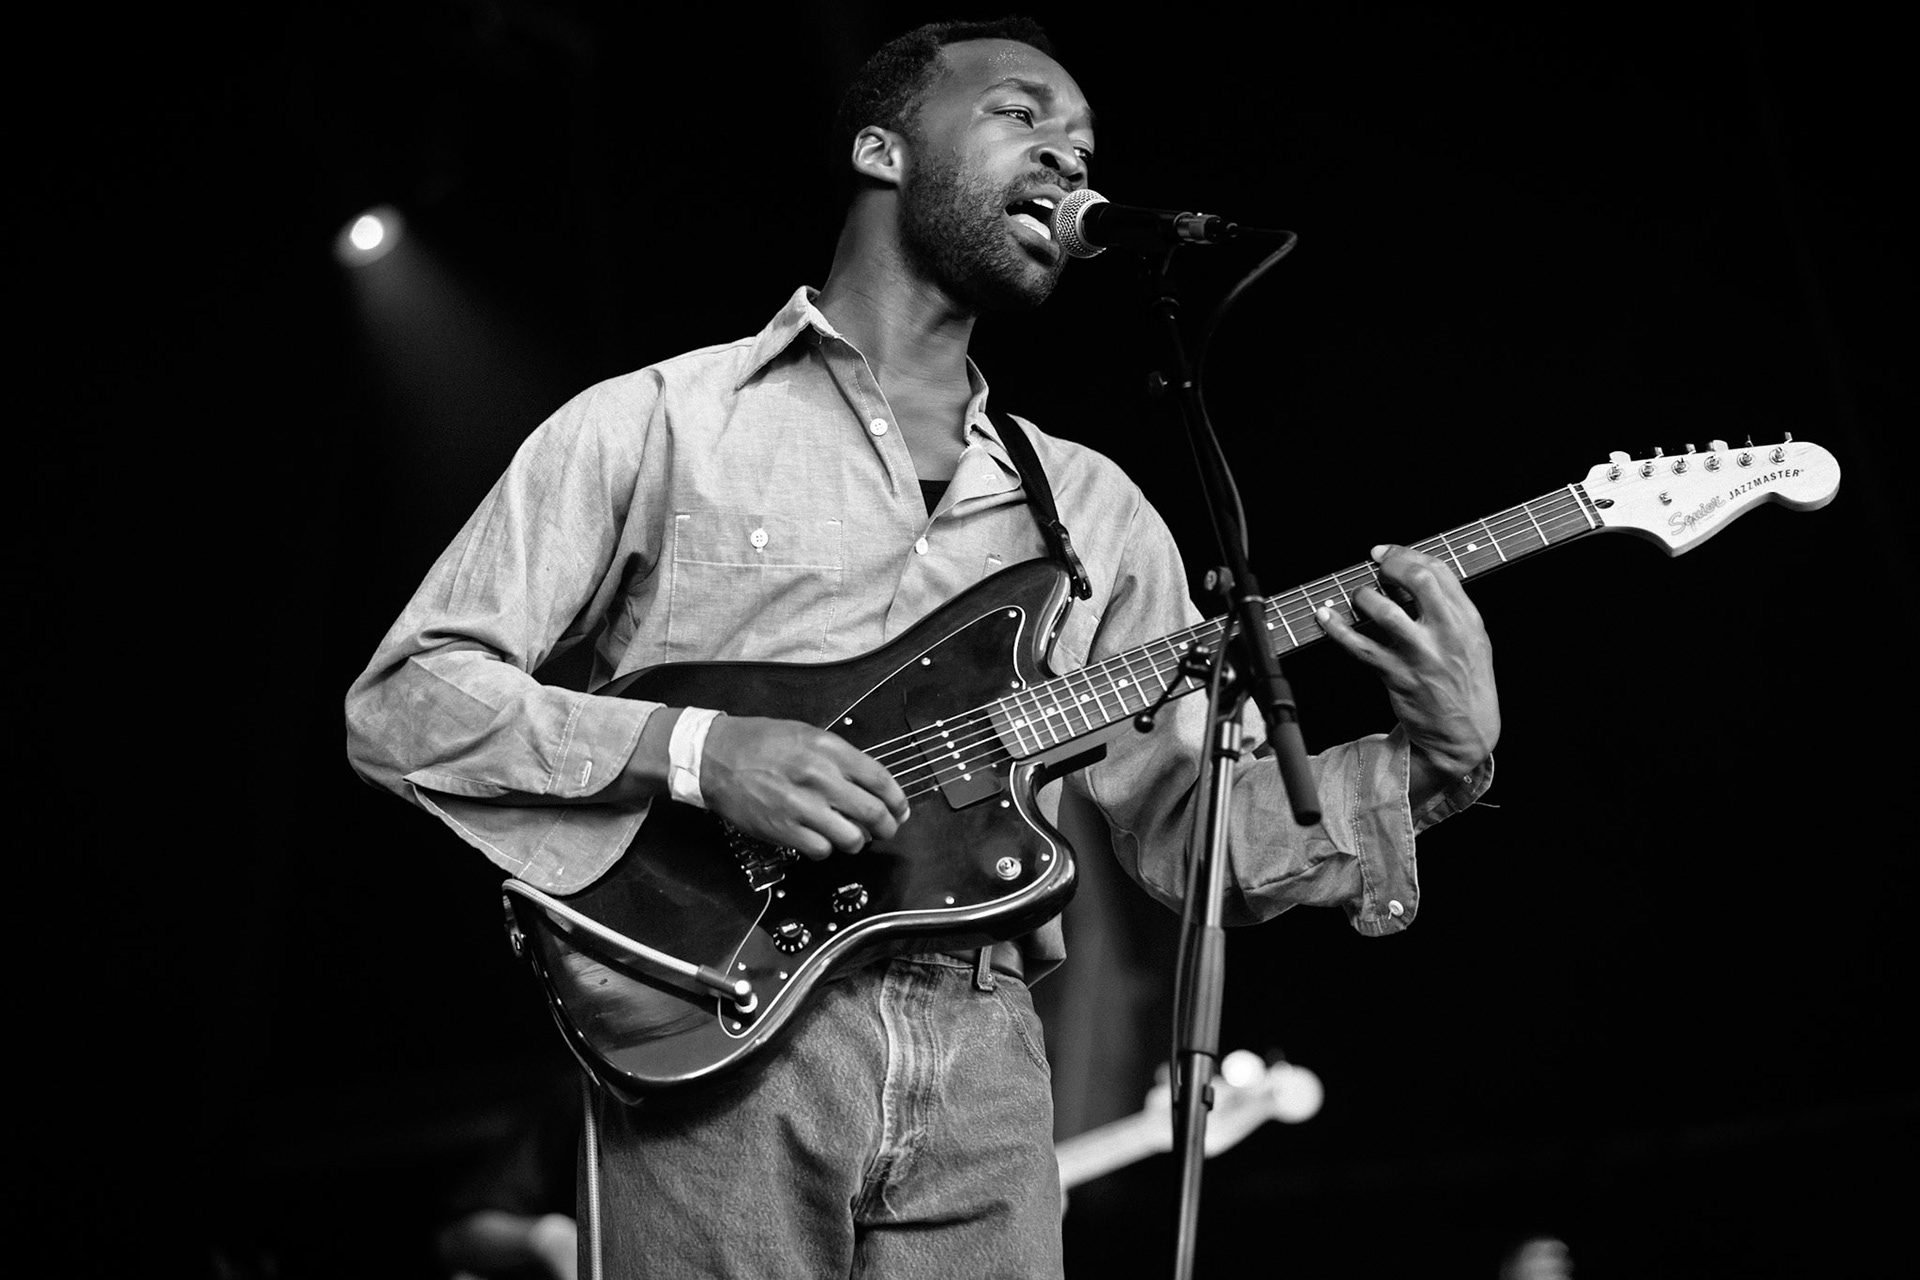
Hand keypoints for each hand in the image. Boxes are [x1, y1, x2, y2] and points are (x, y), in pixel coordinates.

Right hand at [700, 715, 910, 858]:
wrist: (714, 756)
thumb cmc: (760, 743)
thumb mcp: (806, 734)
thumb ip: (840, 758)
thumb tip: (870, 785)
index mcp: (829, 749)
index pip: (880, 779)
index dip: (898, 800)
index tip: (900, 810)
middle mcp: (820, 777)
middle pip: (873, 813)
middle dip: (887, 827)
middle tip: (885, 830)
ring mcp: (802, 806)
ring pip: (851, 838)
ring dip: (856, 841)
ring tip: (849, 835)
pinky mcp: (783, 830)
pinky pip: (821, 850)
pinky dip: (826, 849)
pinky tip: (819, 839)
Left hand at [1315, 544, 1499, 794]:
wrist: (1464, 733)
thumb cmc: (1464, 681)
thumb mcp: (1472, 639)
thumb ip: (1447, 607)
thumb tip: (1406, 574)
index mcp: (1467, 620)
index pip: (1438, 570)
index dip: (1406, 554)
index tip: (1386, 553)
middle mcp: (1446, 633)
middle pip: (1418, 579)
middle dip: (1390, 564)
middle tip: (1375, 566)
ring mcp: (1419, 654)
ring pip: (1383, 610)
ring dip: (1363, 595)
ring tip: (1359, 597)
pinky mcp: (1395, 675)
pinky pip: (1358, 646)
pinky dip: (1336, 628)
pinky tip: (1324, 616)